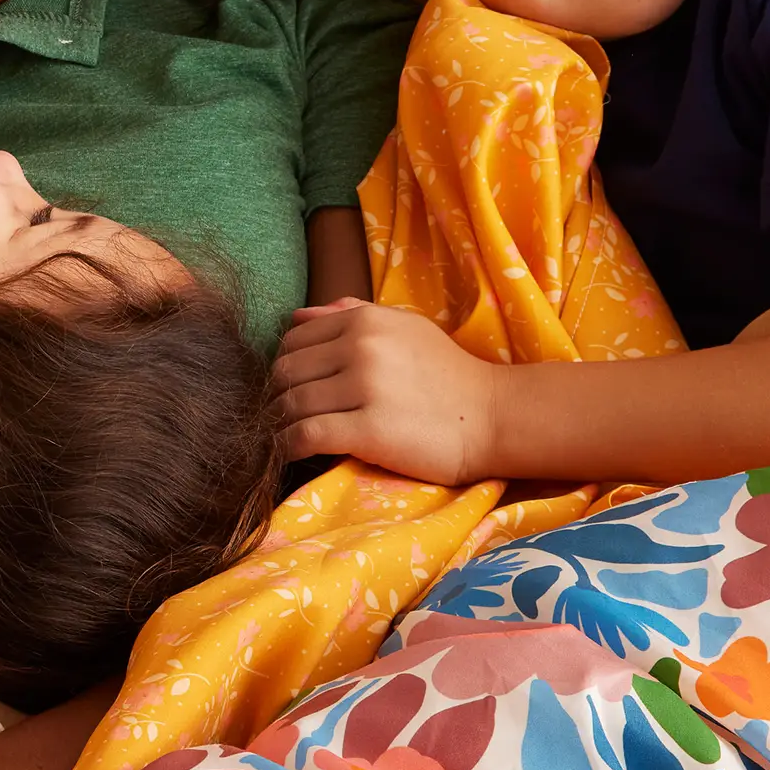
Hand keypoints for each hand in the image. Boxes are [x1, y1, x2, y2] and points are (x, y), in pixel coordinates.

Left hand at [273, 299, 501, 484]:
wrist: (494, 417)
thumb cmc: (448, 374)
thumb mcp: (405, 328)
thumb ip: (351, 316)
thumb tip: (298, 316)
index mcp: (365, 320)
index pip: (294, 339)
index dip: (283, 365)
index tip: (286, 388)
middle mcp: (361, 346)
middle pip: (286, 371)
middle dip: (275, 396)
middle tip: (278, 417)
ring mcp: (366, 387)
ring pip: (292, 404)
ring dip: (277, 424)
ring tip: (279, 437)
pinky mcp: (370, 429)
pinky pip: (306, 435)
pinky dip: (287, 446)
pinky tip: (288, 454)